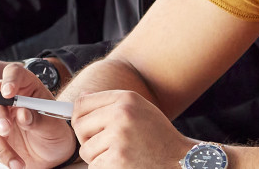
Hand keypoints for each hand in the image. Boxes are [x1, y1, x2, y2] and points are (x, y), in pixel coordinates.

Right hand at [0, 63, 75, 168]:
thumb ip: (38, 120)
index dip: (10, 80)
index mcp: (27, 87)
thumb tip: (23, 114)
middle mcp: (8, 97)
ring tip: (14, 160)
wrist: (49, 156)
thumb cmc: (53, 135)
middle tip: (7, 131)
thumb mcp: (53, 128)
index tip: (8, 93)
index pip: (15, 73)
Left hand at [70, 90, 197, 168]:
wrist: (180, 159)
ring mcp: (119, 138)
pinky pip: (94, 166)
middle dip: (87, 138)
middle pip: (79, 127)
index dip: (79, 117)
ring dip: (97, 156)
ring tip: (120, 154)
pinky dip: (104, 168)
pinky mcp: (118, 160)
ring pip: (85, 150)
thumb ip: (110, 101)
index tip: (87, 126)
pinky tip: (122, 164)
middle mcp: (121, 114)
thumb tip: (81, 96)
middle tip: (108, 144)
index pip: (81, 104)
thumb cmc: (157, 135)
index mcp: (125, 99)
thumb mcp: (138, 108)